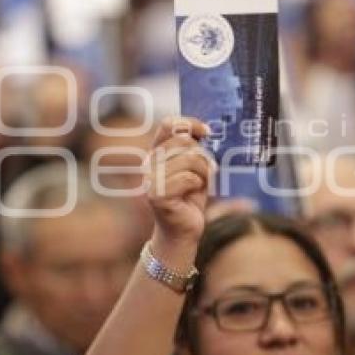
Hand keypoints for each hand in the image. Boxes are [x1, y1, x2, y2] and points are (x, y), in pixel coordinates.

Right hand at [145, 117, 213, 251]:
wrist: (182, 231)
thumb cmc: (189, 198)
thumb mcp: (194, 168)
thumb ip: (193, 148)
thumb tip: (203, 129)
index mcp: (156, 153)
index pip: (168, 125)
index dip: (189, 123)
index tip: (206, 132)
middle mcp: (148, 163)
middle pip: (184, 142)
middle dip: (203, 156)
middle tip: (205, 172)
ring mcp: (150, 179)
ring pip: (190, 160)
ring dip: (203, 173)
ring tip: (200, 184)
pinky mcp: (157, 196)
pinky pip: (188, 178)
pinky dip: (198, 185)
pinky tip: (193, 195)